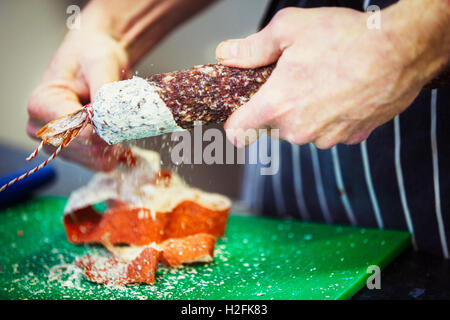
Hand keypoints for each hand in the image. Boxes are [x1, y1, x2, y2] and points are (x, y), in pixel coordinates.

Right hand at [27, 28, 129, 170]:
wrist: (93, 59)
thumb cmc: (92, 56)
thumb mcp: (101, 63)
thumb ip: (104, 91)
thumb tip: (109, 117)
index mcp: (41, 105)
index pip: (77, 131)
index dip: (103, 125)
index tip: (114, 109)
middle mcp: (45, 131)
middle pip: (89, 149)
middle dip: (112, 133)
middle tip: (119, 111)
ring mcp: (60, 146)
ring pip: (97, 160)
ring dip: (115, 141)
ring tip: (113, 117)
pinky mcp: (77, 155)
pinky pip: (103, 163)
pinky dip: (116, 149)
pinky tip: (116, 129)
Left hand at [217, 3, 449, 147]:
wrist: (400, 50)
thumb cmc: (345, 38)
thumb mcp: (289, 29)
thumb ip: (252, 48)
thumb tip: (226, 55)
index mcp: (276, 106)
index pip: (238, 132)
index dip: (236, 123)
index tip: (240, 116)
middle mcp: (298, 130)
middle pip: (274, 127)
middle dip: (278, 107)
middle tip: (295, 80)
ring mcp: (326, 137)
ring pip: (303, 130)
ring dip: (307, 112)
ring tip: (324, 83)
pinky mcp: (351, 138)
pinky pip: (330, 130)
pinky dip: (332, 117)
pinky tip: (344, 93)